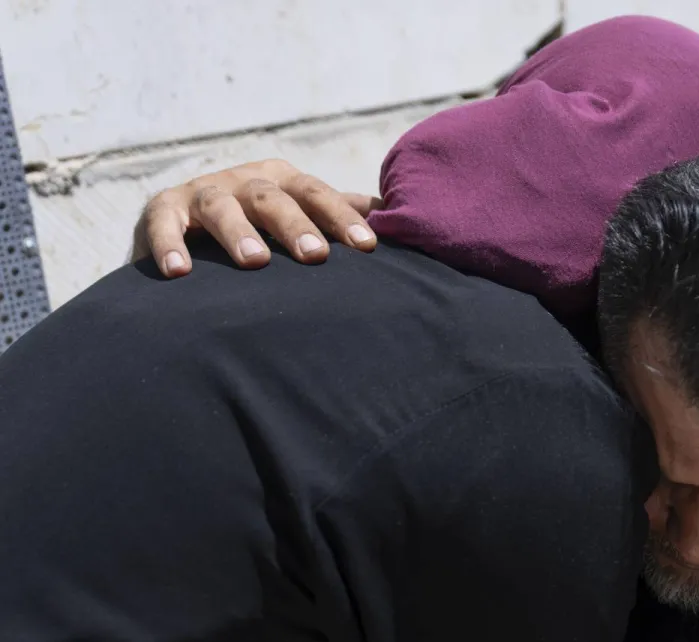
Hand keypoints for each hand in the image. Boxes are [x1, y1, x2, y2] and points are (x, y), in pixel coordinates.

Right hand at [131, 159, 381, 276]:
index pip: (320, 195)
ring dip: (238, 232)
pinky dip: (168, 244)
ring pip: (222, 207)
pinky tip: (178, 273)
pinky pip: (163, 223)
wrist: (195, 226)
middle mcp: (247, 181)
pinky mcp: (164, 208)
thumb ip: (346, 214)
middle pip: (274, 199)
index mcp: (287, 182)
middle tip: (315, 257)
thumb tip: (404, 219)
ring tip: (255, 261)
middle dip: (296, 226)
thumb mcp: (306, 215)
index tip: (368, 247)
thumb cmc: (269, 226)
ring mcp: (204, 192)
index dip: (343, 218)